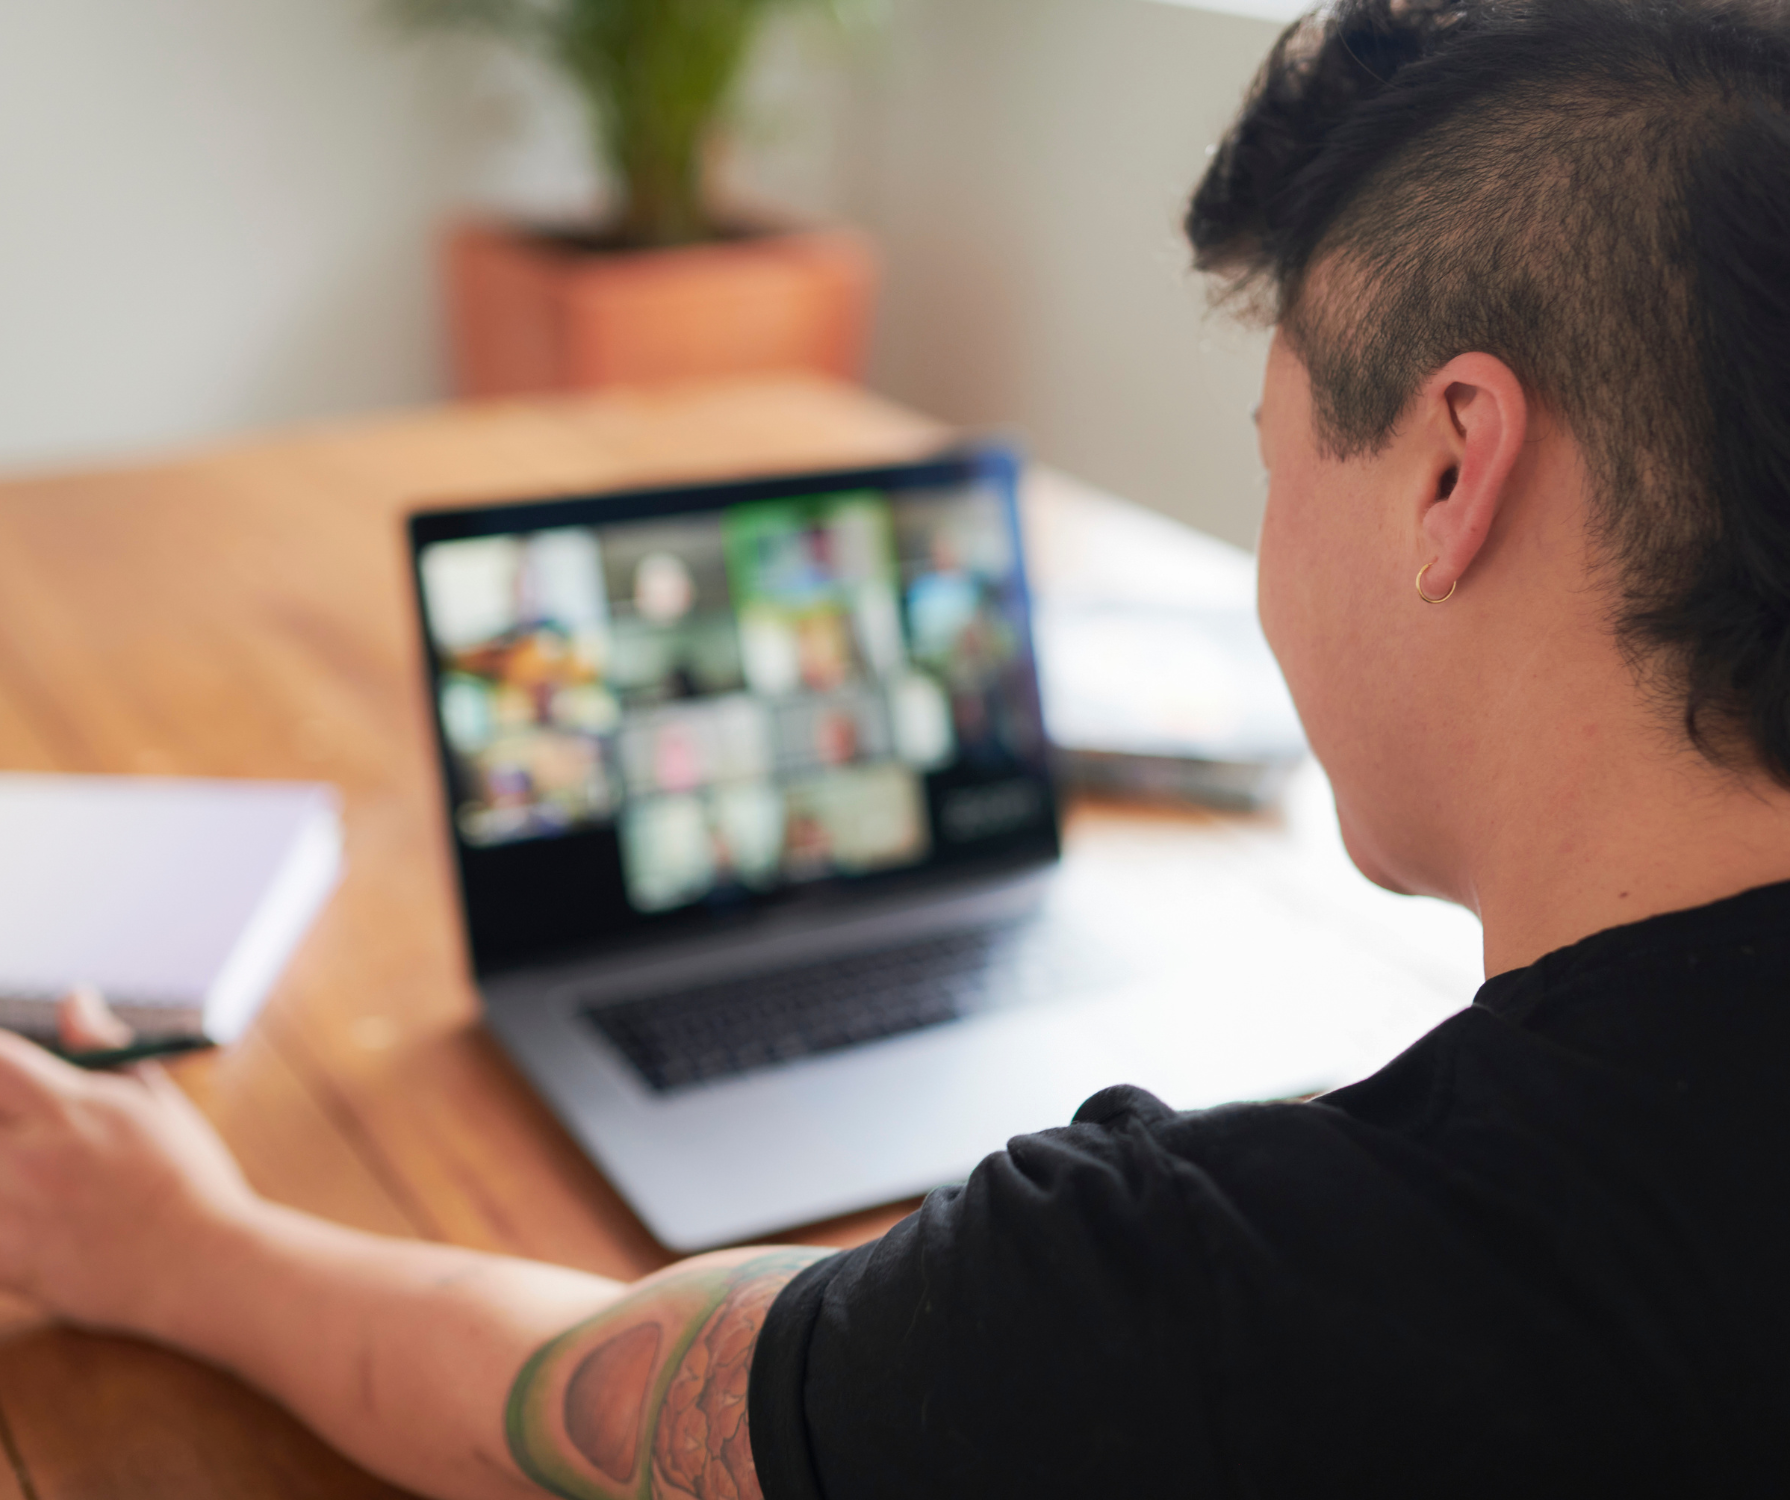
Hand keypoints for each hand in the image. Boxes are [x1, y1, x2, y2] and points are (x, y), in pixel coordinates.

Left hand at [0, 992, 258, 1333]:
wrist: (203, 1264)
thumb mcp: (153, 1099)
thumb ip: (101, 1046)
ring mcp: (11, 1209)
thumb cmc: (186, 1176)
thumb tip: (73, 997)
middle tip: (16, 1130)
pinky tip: (24, 1213)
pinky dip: (0, 1216)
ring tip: (22, 1171)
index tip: (4, 1073)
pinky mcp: (5, 1259)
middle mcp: (28, 1153)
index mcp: (68, 1104)